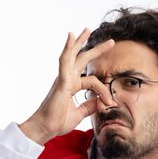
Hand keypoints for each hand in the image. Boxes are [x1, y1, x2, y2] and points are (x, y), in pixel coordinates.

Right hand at [19, 28, 115, 144]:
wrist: (45, 129)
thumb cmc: (57, 122)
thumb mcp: (79, 114)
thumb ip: (89, 106)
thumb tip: (100, 101)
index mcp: (72, 86)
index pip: (93, 81)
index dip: (105, 91)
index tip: (111, 102)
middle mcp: (67, 79)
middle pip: (82, 59)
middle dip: (97, 50)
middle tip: (112, 42)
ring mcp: (63, 78)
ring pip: (73, 55)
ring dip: (81, 42)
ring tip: (88, 29)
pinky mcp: (61, 81)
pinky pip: (65, 61)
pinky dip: (68, 48)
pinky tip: (71, 36)